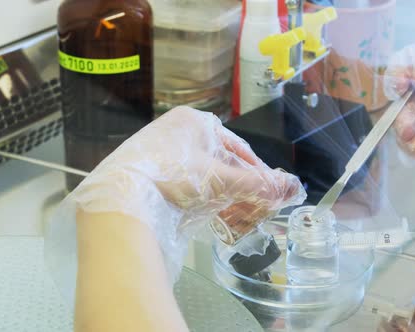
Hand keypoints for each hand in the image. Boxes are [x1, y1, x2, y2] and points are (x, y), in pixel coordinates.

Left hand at [51, 106, 305, 281]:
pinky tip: (199, 207)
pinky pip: (178, 176)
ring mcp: (155, 146)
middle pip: (217, 158)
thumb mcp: (220, 180)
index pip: (236, 145)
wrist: (123, 193)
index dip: (254, 169)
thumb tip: (291, 189)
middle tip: (247, 202)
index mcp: (194, 121)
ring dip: (216, 188)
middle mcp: (174, 128)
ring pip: (198, 169)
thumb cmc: (174, 175)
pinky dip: (193, 191)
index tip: (265, 188)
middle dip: (235, 182)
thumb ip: (256, 184)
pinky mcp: (142, 165)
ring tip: (227, 209)